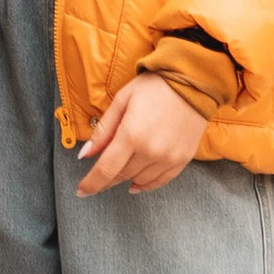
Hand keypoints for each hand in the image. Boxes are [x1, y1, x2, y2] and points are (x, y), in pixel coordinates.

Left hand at [74, 75, 203, 196]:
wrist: (192, 83)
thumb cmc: (155, 87)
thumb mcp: (122, 101)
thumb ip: (103, 130)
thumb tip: (85, 154)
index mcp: (131, 135)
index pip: (106, 169)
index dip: (91, 184)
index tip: (82, 191)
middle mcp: (151, 151)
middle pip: (121, 175)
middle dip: (107, 177)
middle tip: (98, 176)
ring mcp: (169, 158)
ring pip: (139, 180)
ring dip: (126, 178)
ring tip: (119, 171)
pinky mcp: (182, 160)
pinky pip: (160, 181)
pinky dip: (146, 184)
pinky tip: (137, 183)